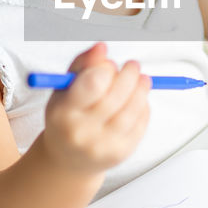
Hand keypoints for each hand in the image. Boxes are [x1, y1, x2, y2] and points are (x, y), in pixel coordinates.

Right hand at [38, 42, 151, 173]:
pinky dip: (143, 107)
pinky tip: (138, 100)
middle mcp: (82, 132)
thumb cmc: (67, 116)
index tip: (110, 64)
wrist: (68, 158)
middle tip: (133, 65)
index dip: (106, 70)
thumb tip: (101, 48)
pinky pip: (140, 124)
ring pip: (132, 110)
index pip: (92, 85)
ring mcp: (103, 146)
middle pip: (116, 96)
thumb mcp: (65, 89)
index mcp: (63, 112)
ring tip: (143, 79)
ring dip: (141, 89)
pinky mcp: (121, 154)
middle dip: (129, 75)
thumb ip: (83, 64)